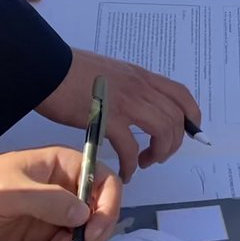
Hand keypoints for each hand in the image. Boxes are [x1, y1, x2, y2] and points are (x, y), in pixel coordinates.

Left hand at [0, 146, 119, 240]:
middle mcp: (66, 188)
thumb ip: (48, 199)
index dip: (107, 204)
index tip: (93, 229)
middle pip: (100, 209)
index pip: (104, 180)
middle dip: (94, 231)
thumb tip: (84, 214)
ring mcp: (55, 213)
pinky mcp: (43, 236)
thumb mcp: (11, 190)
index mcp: (64, 166)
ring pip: (86, 231)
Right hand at [36, 48, 200, 181]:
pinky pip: (129, 147)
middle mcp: (140, 87)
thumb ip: (130, 87)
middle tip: (158, 155)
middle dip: (174, 142)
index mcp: (142, 76)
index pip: (181, 94)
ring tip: (144, 162)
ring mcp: (125, 102)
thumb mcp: (113, 73)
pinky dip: (131, 164)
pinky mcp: (106, 119)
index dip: (192, 116)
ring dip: (159, 152)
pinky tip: (125, 172)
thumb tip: (139, 104)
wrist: (47, 69)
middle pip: (175, 118)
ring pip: (162, 130)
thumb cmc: (73, 72)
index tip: (189, 133)